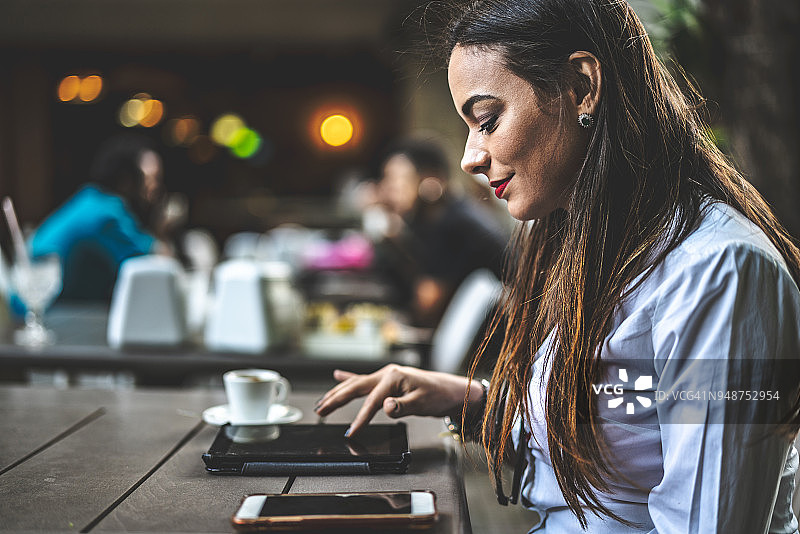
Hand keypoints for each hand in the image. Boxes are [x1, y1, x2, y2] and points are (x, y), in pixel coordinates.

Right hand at [314, 364, 483, 436]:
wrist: (450, 389)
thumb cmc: (438, 395)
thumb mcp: (423, 403)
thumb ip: (403, 406)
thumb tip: (386, 407)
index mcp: (393, 377)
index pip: (372, 401)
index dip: (360, 418)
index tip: (351, 432)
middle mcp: (386, 373)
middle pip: (355, 387)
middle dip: (336, 399)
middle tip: (320, 411)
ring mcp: (386, 376)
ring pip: (355, 383)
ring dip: (338, 391)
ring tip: (322, 402)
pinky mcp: (387, 380)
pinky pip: (363, 379)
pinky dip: (349, 377)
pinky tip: (337, 375)